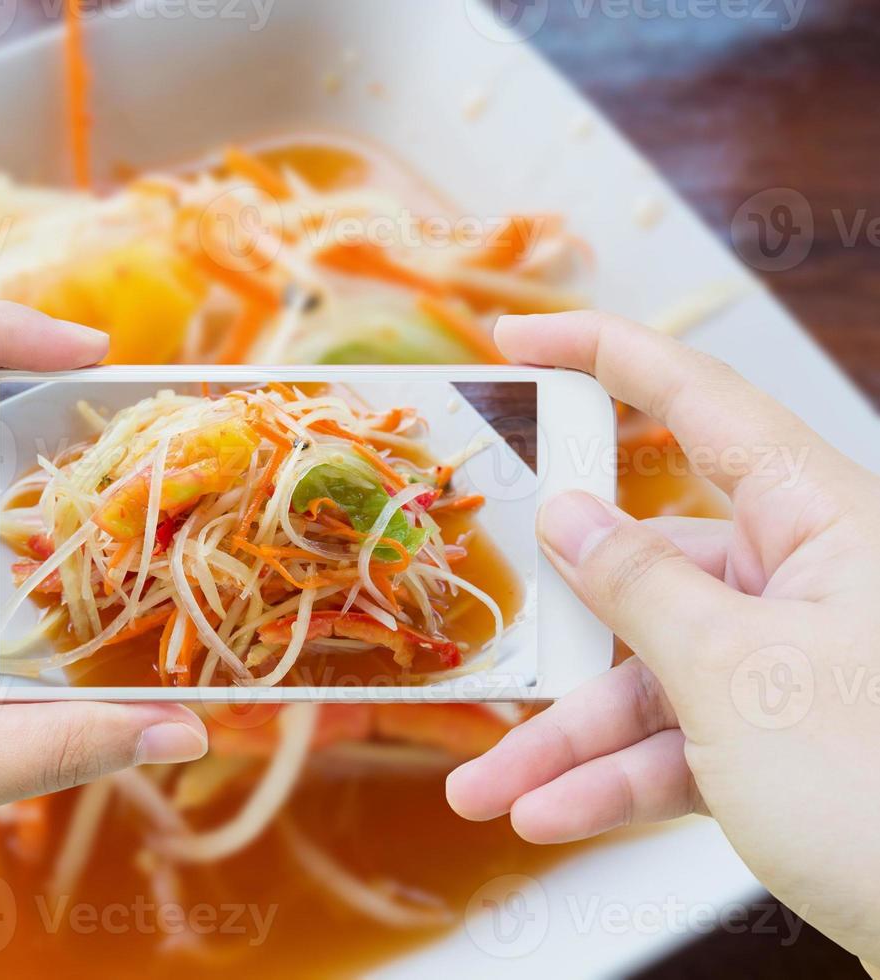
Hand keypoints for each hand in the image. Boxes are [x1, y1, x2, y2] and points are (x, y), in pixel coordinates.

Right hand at [446, 311, 879, 962]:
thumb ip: (639, 588)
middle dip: (560, 638)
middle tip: (487, 647)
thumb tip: (567, 519)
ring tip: (492, 789)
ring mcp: (796, 662)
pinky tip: (554, 813)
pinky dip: (618, 779)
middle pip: (649, 573)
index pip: (698, 400)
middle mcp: (808, 578)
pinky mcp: (786, 738)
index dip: (601, 355)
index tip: (517, 339)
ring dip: (569, 739)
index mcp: (821, 520)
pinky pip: (681, 741)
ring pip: (652, 676)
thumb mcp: (735, 674)